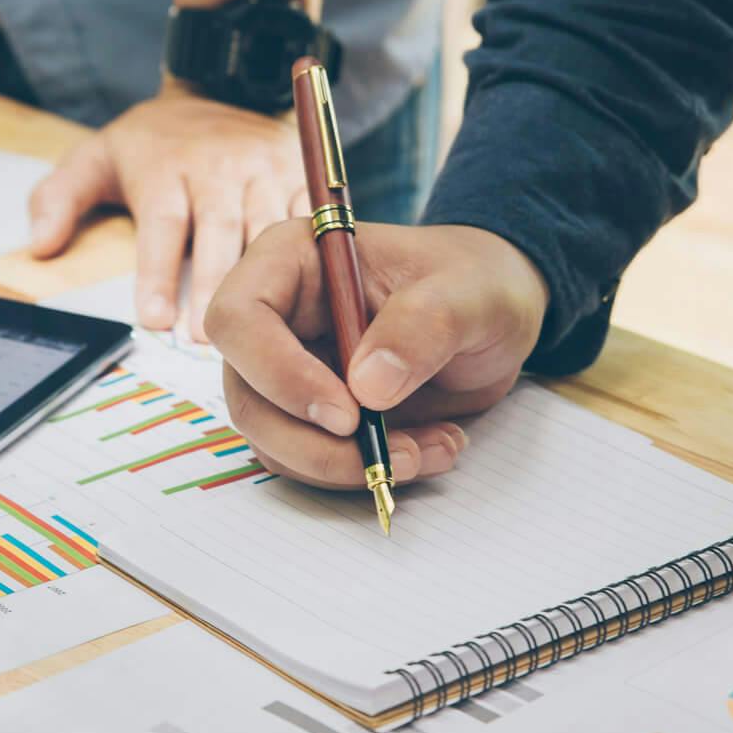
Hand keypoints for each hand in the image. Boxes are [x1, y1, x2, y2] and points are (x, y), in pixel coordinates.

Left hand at [28, 81, 306, 336]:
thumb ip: (61, 197)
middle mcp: (217, 167)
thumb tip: (38, 247)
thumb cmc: (156, 141)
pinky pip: (309, 215)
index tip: (155, 319)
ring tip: (260, 332)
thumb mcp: (99, 155)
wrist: (222, 87)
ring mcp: (263, 169)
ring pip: (266, 227)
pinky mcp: (299, 173)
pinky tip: (313, 296)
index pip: (161, 224)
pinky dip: (314, 253)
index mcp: (167, 167)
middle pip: (217, 230)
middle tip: (207, 341)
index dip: (158, 273)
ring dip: (265, 279)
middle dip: (214, 285)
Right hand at [204, 221, 547, 487]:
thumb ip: (423, 326)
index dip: (278, 374)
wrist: (492, 315)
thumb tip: (367, 387)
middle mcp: (275, 319)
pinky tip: (429, 448)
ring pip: (274, 442)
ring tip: (432, 449)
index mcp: (292, 262)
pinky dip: (365, 470)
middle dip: (316, 444)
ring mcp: (286, 371)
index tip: (347, 414)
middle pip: (248, 397)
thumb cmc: (474, 282)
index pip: (239, 320)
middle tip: (394, 456)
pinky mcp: (309, 415)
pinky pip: (311, 461)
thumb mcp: (469, 294)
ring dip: (348, 465)